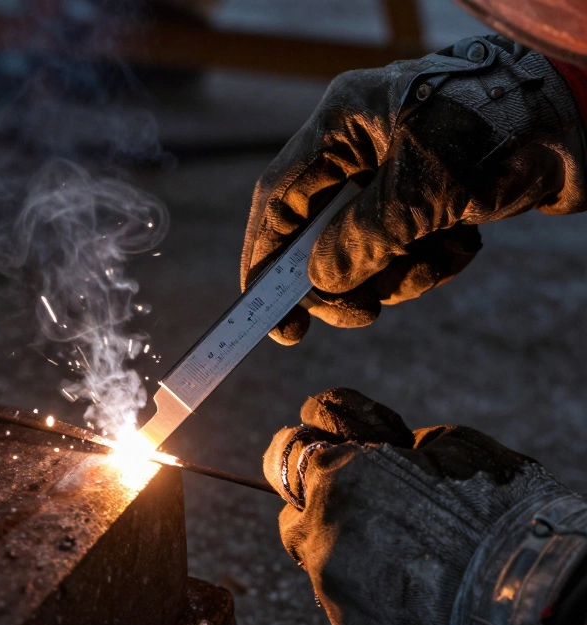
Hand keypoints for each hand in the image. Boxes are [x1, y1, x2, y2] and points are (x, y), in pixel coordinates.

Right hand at [243, 36, 586, 344]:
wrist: (583, 118)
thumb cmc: (499, 131)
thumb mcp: (423, 190)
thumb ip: (361, 240)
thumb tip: (319, 284)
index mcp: (343, 124)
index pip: (279, 198)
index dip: (264, 258)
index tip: (262, 313)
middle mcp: (361, 148)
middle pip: (320, 232)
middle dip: (342, 276)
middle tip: (358, 314)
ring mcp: (396, 173)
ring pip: (366, 250)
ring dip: (400, 271)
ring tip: (440, 257)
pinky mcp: (432, 197)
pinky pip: (408, 249)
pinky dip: (433, 260)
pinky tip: (464, 242)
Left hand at [266, 388, 586, 624]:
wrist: (541, 597)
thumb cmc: (503, 508)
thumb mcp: (446, 445)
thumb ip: (378, 446)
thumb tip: (352, 445)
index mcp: (336, 478)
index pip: (290, 454)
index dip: (318, 452)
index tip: (333, 454)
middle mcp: (320, 536)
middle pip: (297, 520)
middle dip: (326, 512)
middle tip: (379, 516)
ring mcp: (334, 595)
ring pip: (326, 571)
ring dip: (356, 562)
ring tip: (415, 566)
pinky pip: (354, 616)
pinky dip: (379, 607)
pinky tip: (423, 602)